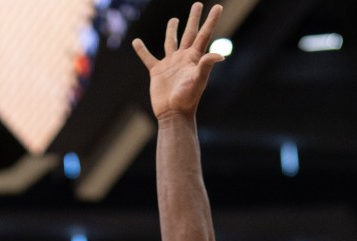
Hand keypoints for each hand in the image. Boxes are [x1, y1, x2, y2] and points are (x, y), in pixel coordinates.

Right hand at [132, 2, 223, 120]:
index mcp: (194, 58)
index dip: (210, 20)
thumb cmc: (188, 99)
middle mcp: (183, 58)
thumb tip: (220, 55)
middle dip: (193, 19)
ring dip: (171, 30)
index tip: (217, 7)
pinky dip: (142, 50)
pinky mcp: (157, 72)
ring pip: (171, 42)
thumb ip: (206, 65)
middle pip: (189, 33)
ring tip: (174, 19)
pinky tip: (136, 42)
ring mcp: (170, 64)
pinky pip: (148, 58)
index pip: (204, 35)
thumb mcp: (198, 81)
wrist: (173, 113)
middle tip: (197, 4)